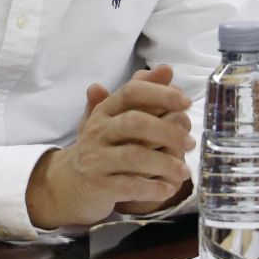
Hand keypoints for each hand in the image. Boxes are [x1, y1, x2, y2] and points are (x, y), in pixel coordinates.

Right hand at [25, 65, 192, 229]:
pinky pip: (130, 186)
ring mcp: (95, 159)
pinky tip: (168, 189)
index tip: (186, 102)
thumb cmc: (101, 148)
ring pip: (134, 156)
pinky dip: (153, 188)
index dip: (160, 94)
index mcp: (104, 110)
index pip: (131, 92)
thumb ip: (141, 95)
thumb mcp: (115, 120)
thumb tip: (166, 69)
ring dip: (165, 164)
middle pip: (135, 122)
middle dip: (168, 131)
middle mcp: (96, 131)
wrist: (68, 185)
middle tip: (190, 143)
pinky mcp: (98, 186)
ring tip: (184, 171)